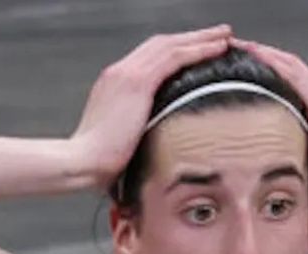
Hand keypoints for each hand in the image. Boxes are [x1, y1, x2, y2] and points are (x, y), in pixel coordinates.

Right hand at [71, 25, 232, 188]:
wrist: (81, 163)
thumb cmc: (99, 164)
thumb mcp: (121, 142)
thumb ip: (139, 134)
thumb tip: (160, 146)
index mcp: (115, 84)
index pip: (150, 58)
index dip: (177, 51)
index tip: (197, 52)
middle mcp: (119, 72)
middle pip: (162, 44)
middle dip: (192, 38)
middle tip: (219, 35)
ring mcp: (127, 74)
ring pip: (171, 45)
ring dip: (201, 39)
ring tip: (225, 36)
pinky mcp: (137, 83)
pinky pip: (174, 57)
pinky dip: (198, 50)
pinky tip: (218, 48)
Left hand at [232, 38, 307, 217]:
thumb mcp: (307, 169)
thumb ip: (289, 159)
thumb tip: (260, 167)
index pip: (288, 83)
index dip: (266, 70)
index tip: (239, 65)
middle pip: (288, 69)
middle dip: (261, 56)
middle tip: (233, 47)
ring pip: (291, 66)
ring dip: (265, 52)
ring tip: (240, 44)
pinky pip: (297, 77)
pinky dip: (277, 63)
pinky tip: (257, 53)